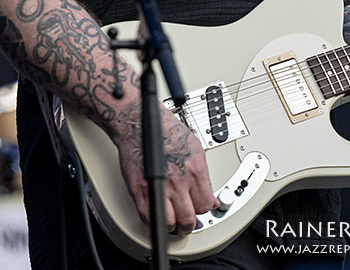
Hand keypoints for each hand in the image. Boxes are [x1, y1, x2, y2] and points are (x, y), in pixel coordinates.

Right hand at [112, 102, 215, 234]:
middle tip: (186, 223)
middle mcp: (178, 180)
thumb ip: (205, 176)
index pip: (206, 205)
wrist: (139, 123)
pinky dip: (153, 222)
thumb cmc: (165, 131)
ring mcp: (159, 186)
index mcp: (195, 170)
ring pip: (169, 223)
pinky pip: (148, 217)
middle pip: (189, 218)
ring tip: (172, 223)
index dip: (203, 209)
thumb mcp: (196, 149)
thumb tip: (211, 197)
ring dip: (172, 226)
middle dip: (189, 224)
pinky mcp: (139, 190)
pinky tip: (157, 216)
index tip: (199, 209)